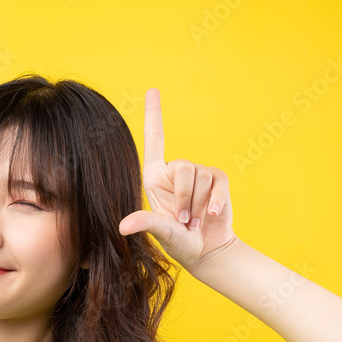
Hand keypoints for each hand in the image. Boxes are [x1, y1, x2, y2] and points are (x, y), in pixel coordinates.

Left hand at [118, 88, 237, 270]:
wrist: (206, 251)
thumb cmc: (178, 242)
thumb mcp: (160, 232)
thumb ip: (145, 223)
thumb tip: (123, 226)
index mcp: (155, 176)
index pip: (155, 140)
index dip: (154, 115)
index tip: (153, 89)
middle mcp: (176, 171)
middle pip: (184, 167)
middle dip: (184, 199)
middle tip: (183, 221)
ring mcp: (199, 175)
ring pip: (202, 177)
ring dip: (198, 206)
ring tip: (194, 222)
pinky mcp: (218, 182)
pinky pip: (218, 182)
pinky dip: (216, 201)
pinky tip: (212, 215)